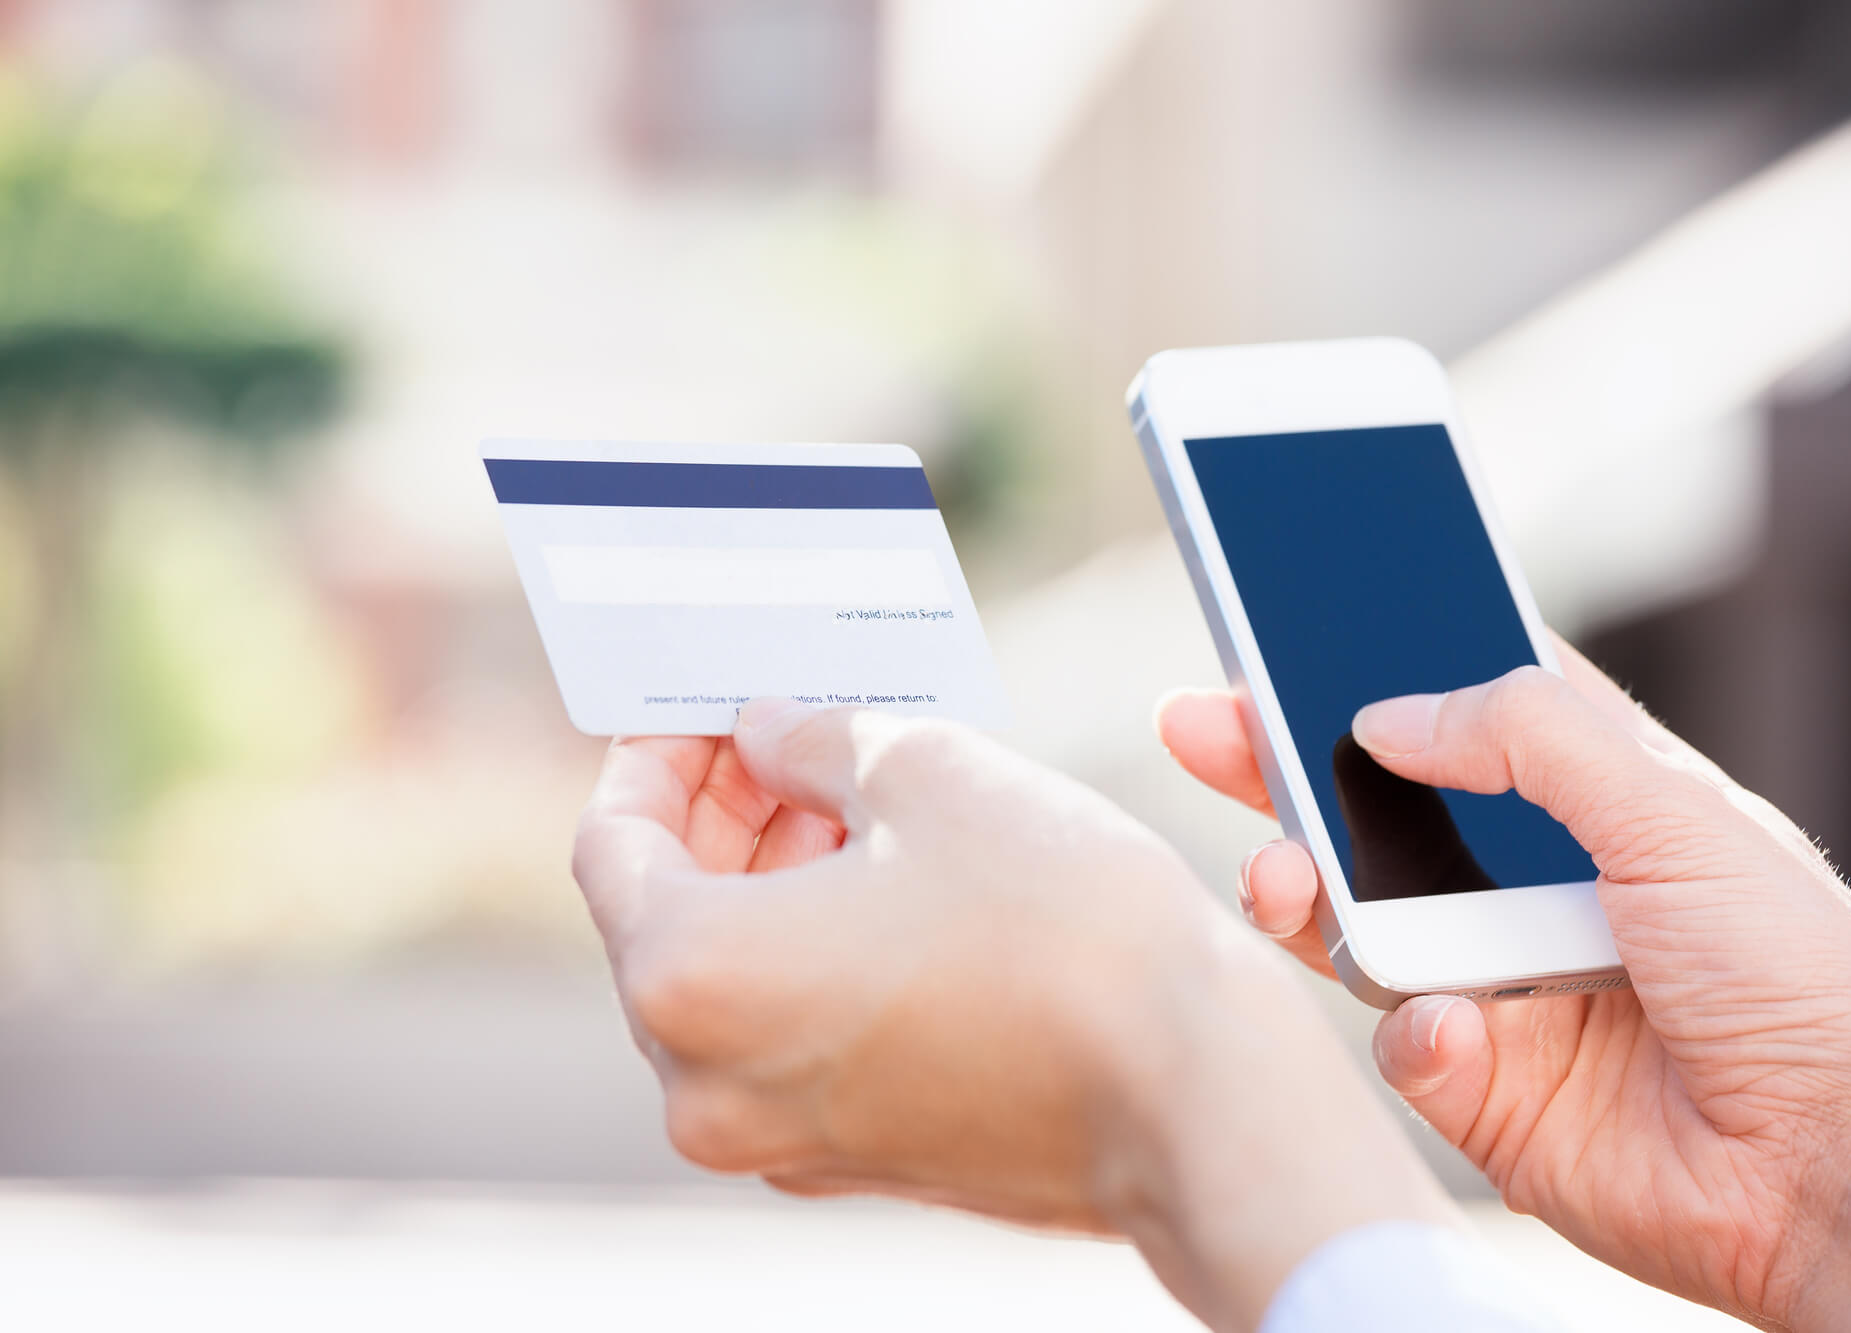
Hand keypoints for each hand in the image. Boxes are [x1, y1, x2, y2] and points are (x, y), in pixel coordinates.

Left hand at [572, 702, 1454, 1331]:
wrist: (1196, 1097)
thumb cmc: (1062, 925)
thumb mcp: (926, 772)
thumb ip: (813, 739)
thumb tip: (770, 733)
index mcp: (690, 981)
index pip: (611, 845)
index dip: (655, 757)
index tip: (707, 713)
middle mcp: (706, 1085)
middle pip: (662, 922)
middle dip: (719, 819)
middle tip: (787, 744)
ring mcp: (778, 1141)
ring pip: (730, 988)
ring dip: (771, 888)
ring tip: (857, 807)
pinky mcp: (854, 1162)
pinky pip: (790, 1044)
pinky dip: (812, 964)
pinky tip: (893, 894)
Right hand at [1157, 641, 1850, 1328]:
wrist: (1834, 1172)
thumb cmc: (1797, 978)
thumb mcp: (1676, 812)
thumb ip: (1531, 738)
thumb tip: (1391, 709)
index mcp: (1598, 807)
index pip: (1465, 717)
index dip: (1378, 673)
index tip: (1291, 635)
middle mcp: (1535, 890)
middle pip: (1380, 814)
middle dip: (1285, 770)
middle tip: (1202, 726)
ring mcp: (1501, 987)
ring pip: (1358, 925)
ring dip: (1302, 891)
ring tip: (1272, 873)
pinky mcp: (1480, 1085)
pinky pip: (1399, 1040)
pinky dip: (1413, 1030)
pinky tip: (1451, 1025)